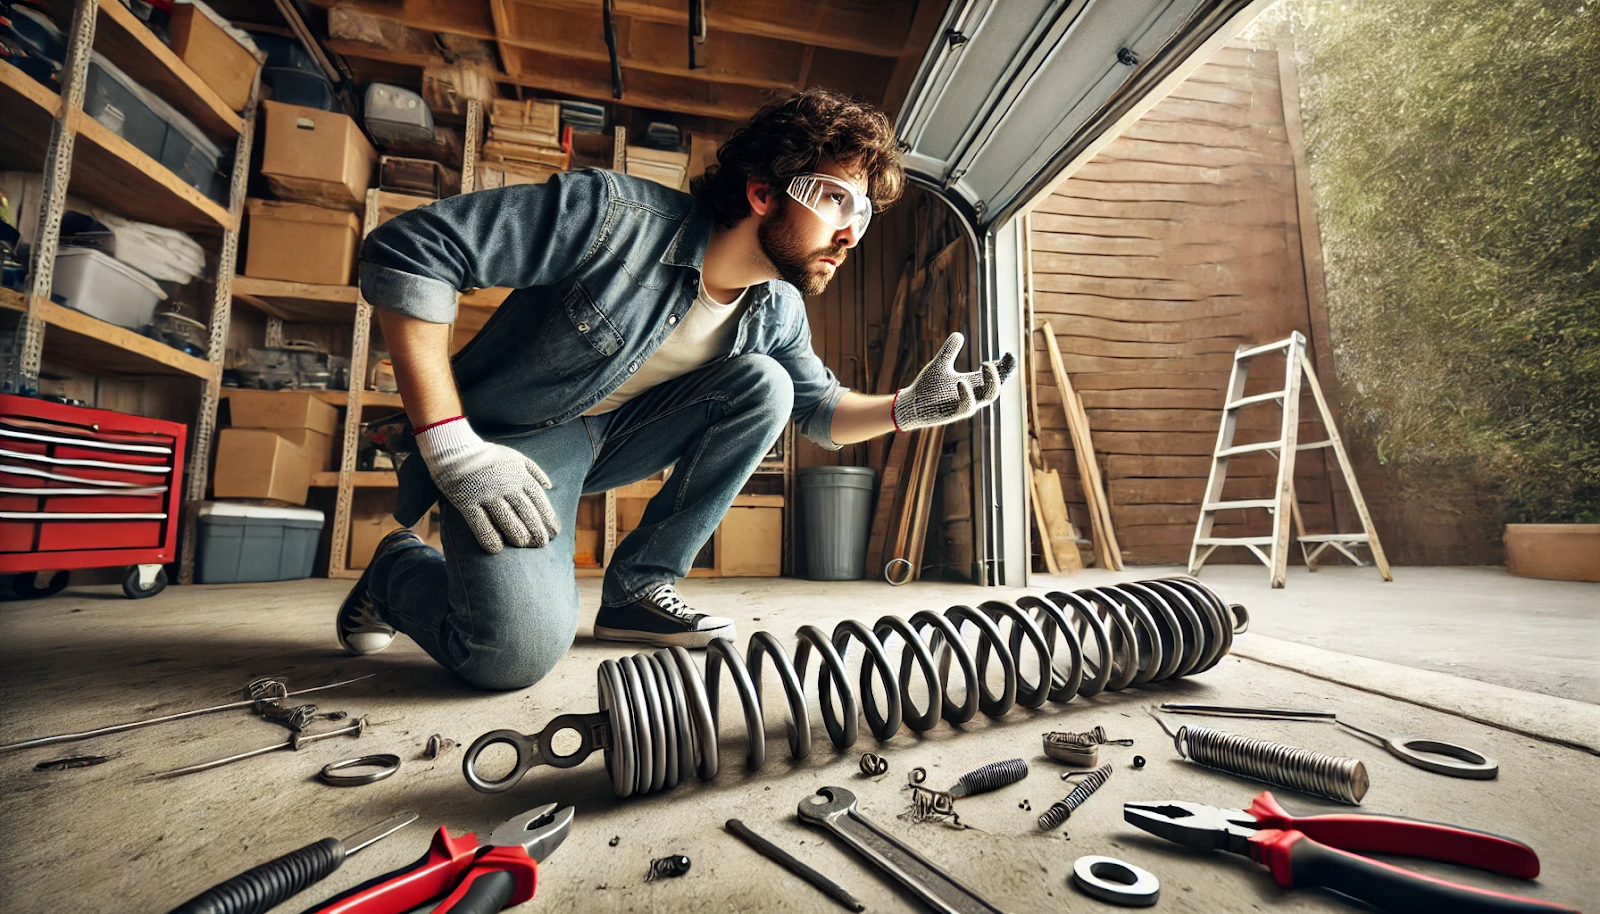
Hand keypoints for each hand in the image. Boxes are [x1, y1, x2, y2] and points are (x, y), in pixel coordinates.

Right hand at [416, 418, 559, 553]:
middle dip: (537, 532)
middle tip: (541, 544)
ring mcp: (487, 494)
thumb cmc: (488, 456)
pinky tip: (497, 549)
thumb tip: (549, 486)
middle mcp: (506, 486)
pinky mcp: (467, 502)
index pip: (540, 502)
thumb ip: (534, 471)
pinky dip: (490, 538)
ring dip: (518, 537)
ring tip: (523, 546)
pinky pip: (481, 524)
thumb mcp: (516, 457)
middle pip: (527, 514)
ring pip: (508, 521)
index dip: (549, 519)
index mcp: (520, 476)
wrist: (454, 449)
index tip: (554, 533)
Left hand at [892, 332, 1014, 430]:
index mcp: (972, 384)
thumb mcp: (940, 364)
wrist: (911, 404)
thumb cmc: (927, 387)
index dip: (1005, 366)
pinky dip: (967, 394)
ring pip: (989, 396)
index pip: (994, 376)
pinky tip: (960, 381)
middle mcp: (973, 395)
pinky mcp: (955, 414)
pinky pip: (968, 406)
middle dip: (1003, 373)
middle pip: (997, 386)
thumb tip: (959, 334)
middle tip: (1006, 358)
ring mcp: (966, 405)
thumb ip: (950, 351)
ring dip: (992, 380)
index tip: (1010, 354)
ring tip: (986, 363)